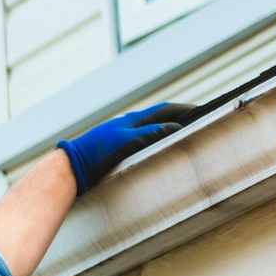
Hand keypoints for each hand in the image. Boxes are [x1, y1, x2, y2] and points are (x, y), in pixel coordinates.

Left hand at [56, 103, 194, 193]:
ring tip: (185, 135)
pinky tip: (160, 150)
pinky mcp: (117, 149)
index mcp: (134, 119)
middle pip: (160, 118)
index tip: (203, 110)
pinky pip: (144, 142)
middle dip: (180, 118)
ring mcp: (123, 135)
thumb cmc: (97, 153)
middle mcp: (129, 124)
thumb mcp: (129, 142)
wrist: (72, 165)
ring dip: (169, 130)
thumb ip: (152, 134)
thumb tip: (177, 129)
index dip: (185, 110)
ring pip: (152, 130)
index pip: (166, 110)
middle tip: (199, 122)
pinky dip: (157, 142)